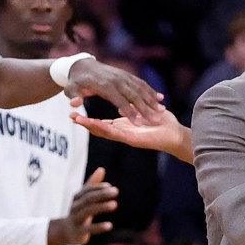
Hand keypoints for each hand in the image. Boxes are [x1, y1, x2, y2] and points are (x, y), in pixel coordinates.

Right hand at [47, 168, 116, 244]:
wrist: (65, 231)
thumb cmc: (78, 211)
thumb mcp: (84, 198)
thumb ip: (92, 184)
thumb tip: (102, 169)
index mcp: (77, 198)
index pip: (87, 191)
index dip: (98, 188)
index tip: (110, 186)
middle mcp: (75, 207)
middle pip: (88, 199)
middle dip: (101, 194)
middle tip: (116, 191)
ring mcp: (76, 219)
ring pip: (88, 211)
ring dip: (101, 207)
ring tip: (115, 204)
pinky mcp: (79, 232)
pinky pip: (88, 229)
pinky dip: (99, 226)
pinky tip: (110, 225)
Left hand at [66, 59, 163, 124]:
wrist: (82, 64)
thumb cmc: (76, 81)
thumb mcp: (71, 89)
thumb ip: (74, 97)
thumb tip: (75, 104)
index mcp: (104, 86)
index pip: (119, 100)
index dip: (128, 111)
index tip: (137, 123)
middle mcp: (116, 80)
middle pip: (134, 95)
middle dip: (146, 107)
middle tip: (156, 119)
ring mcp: (123, 76)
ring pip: (141, 88)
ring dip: (152, 99)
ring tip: (162, 110)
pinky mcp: (127, 74)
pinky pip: (141, 83)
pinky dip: (151, 91)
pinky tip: (160, 98)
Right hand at [70, 107, 192, 162]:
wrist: (175, 135)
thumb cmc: (161, 122)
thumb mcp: (145, 113)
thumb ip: (133, 109)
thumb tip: (125, 105)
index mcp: (124, 127)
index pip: (103, 124)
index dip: (90, 119)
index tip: (76, 113)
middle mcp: (122, 133)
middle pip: (99, 128)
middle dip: (84, 122)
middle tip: (70, 117)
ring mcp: (125, 137)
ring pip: (103, 131)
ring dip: (89, 125)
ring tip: (75, 120)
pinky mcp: (131, 139)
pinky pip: (114, 134)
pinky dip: (103, 129)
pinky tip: (92, 124)